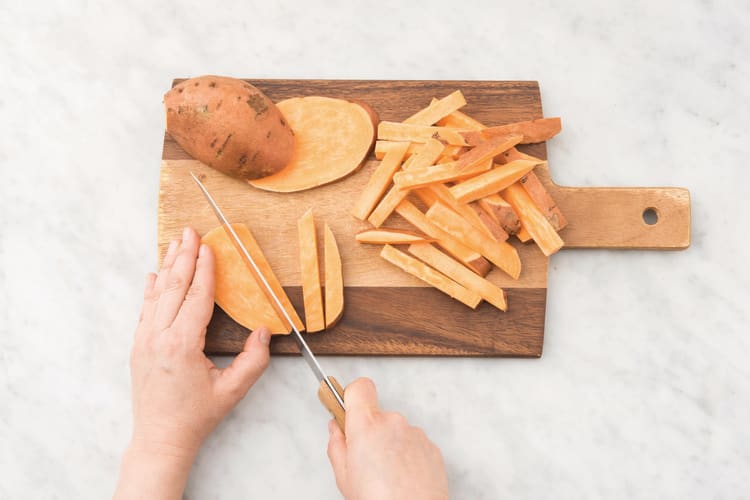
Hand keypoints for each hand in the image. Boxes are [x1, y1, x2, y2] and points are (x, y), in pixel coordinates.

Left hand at [114, 227, 270, 499]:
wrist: (161, 438)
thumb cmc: (197, 416)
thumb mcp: (233, 391)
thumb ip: (254, 360)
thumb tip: (263, 330)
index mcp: (182, 345)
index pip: (196, 297)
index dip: (204, 270)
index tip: (208, 246)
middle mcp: (159, 337)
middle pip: (174, 287)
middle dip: (183, 256)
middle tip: (190, 231)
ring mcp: (144, 341)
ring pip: (157, 295)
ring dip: (168, 266)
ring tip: (175, 243)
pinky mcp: (138, 347)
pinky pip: (145, 310)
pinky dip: (151, 289)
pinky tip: (155, 274)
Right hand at [326, 378, 448, 499]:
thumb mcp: (343, 476)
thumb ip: (337, 445)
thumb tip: (337, 429)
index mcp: (367, 425)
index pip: (359, 387)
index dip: (351, 396)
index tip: (347, 409)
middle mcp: (393, 422)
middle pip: (376, 415)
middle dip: (369, 432)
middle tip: (364, 461)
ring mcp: (415, 433)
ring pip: (395, 430)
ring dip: (389, 446)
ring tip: (385, 476)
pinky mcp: (430, 446)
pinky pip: (412, 443)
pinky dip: (406, 456)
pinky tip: (401, 478)